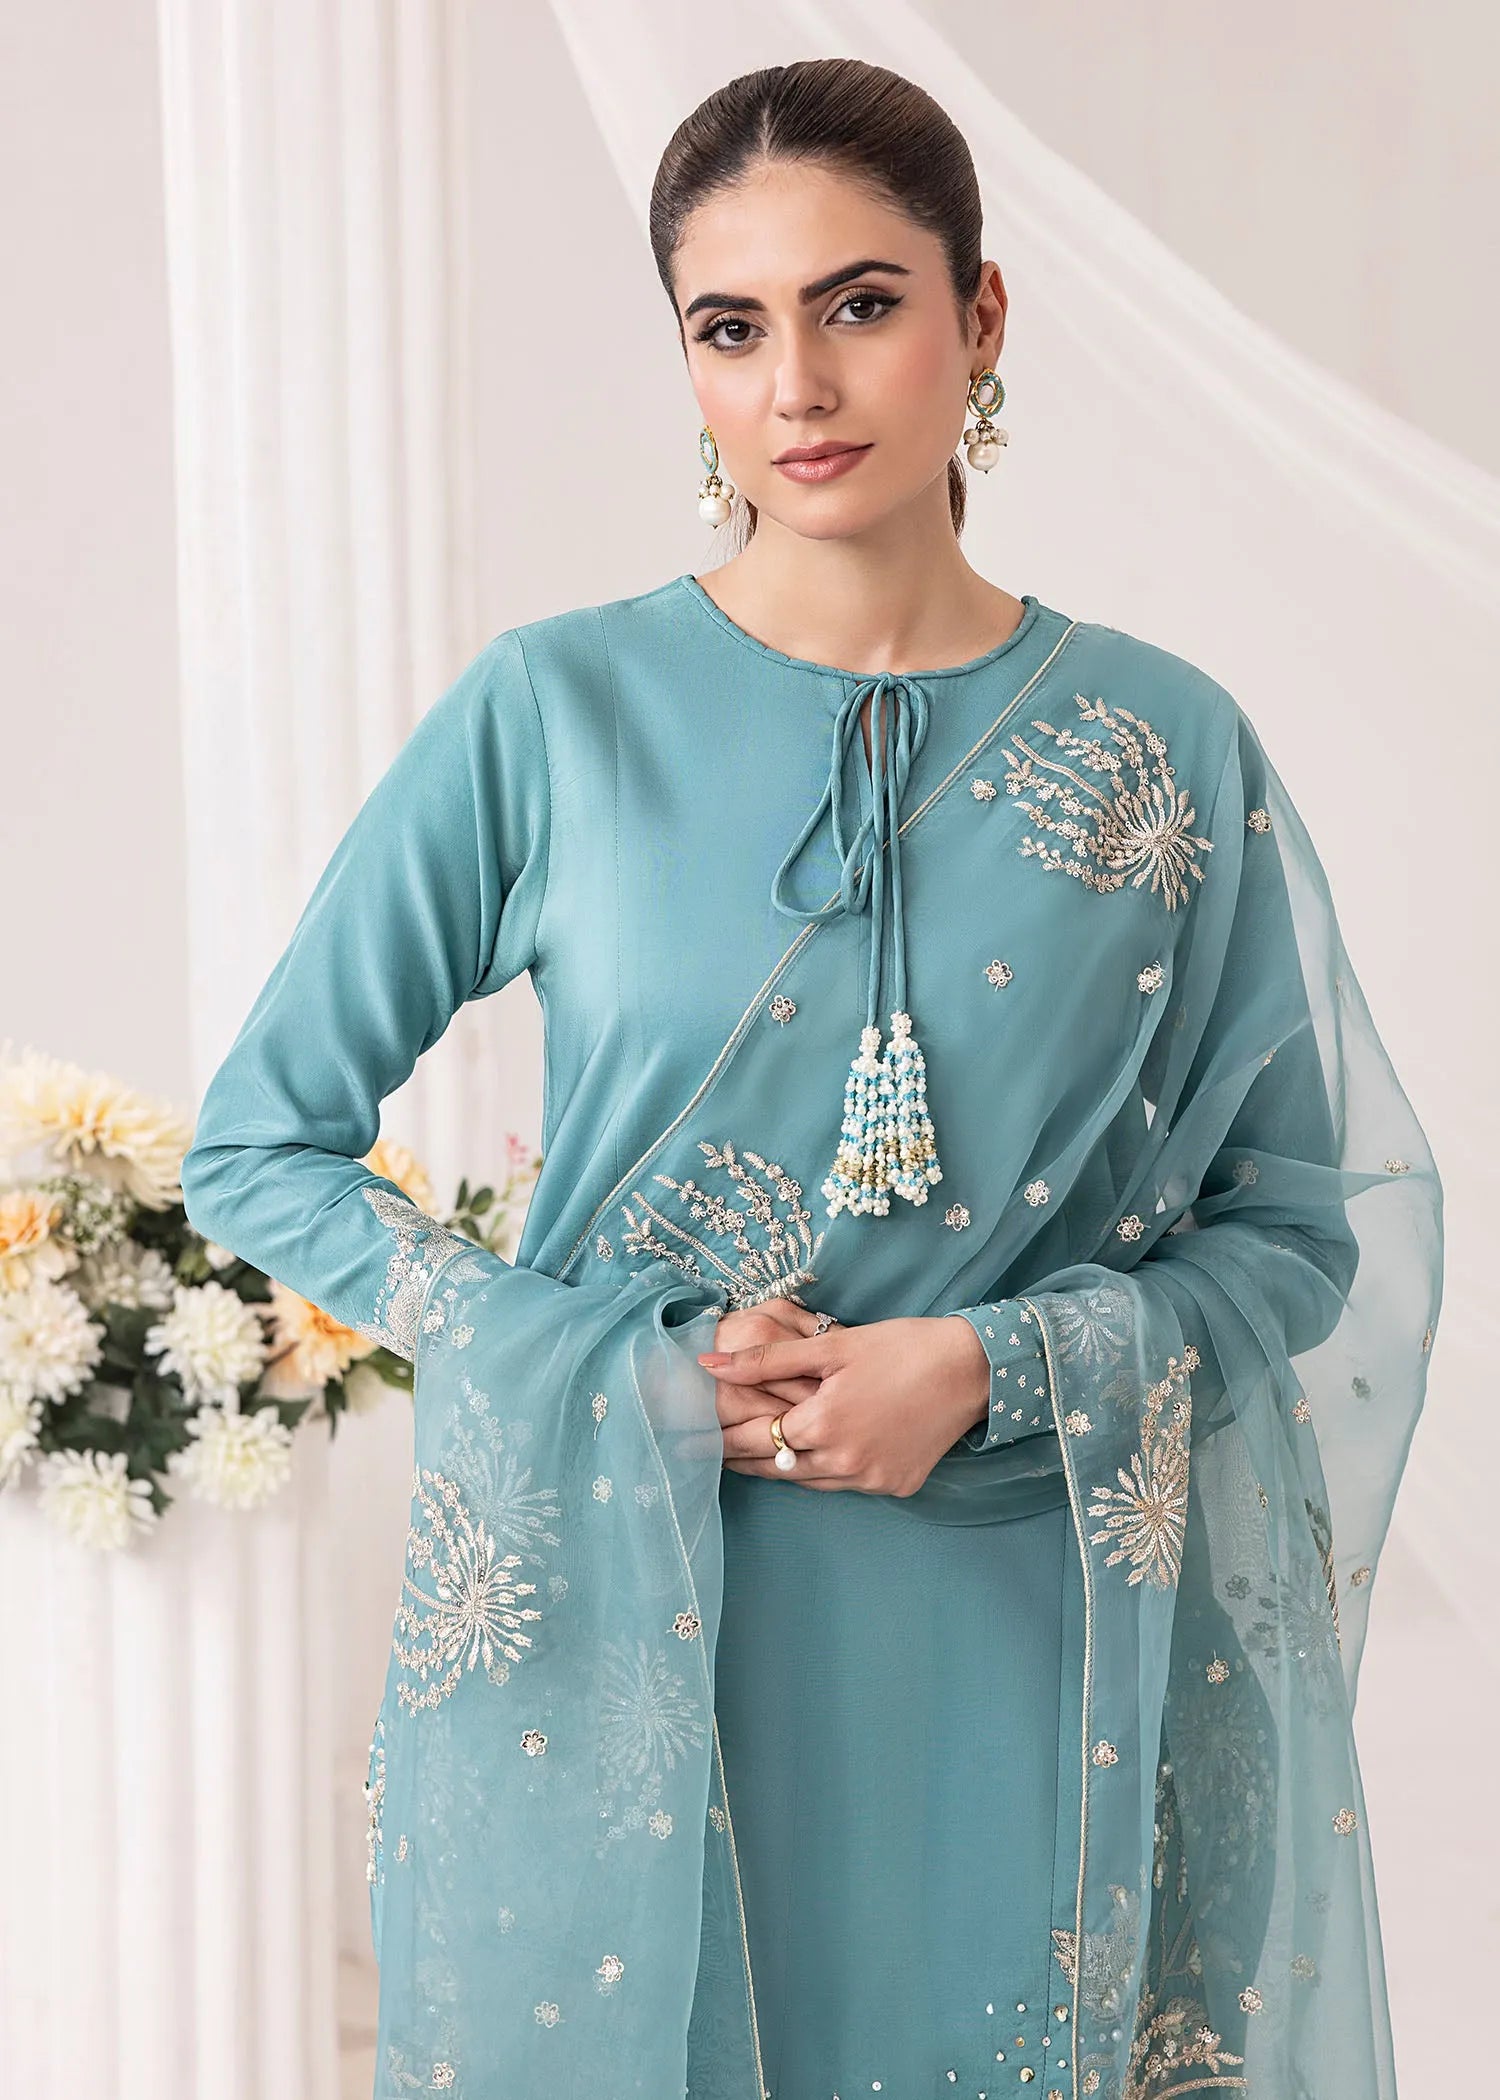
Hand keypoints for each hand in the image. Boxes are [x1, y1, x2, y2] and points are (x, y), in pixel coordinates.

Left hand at [699, 1309, 991, 1496]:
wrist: (970, 1368)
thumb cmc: (900, 1347)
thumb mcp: (831, 1347)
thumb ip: (766, 1359)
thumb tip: (708, 1364)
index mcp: (822, 1425)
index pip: (754, 1438)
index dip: (721, 1439)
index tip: (693, 1439)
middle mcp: (843, 1462)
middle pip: (776, 1467)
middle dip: (742, 1458)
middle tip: (711, 1453)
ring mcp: (871, 1479)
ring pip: (809, 1481)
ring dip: (780, 1467)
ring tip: (752, 1456)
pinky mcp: (895, 1486)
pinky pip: (845, 1484)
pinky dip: (825, 1472)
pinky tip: (812, 1457)